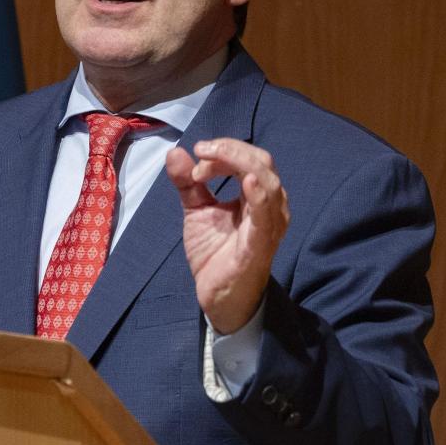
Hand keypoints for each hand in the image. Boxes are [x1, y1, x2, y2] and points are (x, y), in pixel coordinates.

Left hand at [164, 138, 289, 333]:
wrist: (217, 294)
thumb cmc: (214, 252)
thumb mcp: (197, 210)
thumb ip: (188, 182)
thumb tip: (175, 152)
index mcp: (257, 194)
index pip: (249, 158)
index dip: (224, 151)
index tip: (196, 157)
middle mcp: (270, 205)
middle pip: (261, 162)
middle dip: (230, 151)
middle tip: (201, 152)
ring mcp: (269, 223)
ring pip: (267, 182)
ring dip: (237, 165)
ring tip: (206, 166)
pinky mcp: (261, 243)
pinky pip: (266, 214)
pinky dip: (259, 194)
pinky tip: (246, 181)